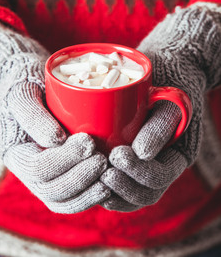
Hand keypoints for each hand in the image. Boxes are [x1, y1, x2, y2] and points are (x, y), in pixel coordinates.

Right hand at [0, 19, 109, 212]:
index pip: (38, 168)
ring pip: (62, 201)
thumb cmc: (27, 87)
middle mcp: (28, 172)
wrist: (34, 89)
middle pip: (51, 191)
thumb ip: (33, 114)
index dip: (64, 159)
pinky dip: (89, 196)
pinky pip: (73, 199)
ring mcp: (45, 178)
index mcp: (17, 153)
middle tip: (103, 160)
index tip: (89, 141)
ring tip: (109, 178)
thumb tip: (55, 140)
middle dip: (80, 178)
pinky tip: (108, 187)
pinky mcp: (62, 177)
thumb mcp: (24, 93)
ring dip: (87, 194)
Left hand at [101, 5, 220, 210]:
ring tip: (92, 176)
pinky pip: (118, 182)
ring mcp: (144, 164)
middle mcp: (160, 164)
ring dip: (111, 191)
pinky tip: (87, 177)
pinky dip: (103, 185)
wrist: (163, 70)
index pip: (160, 177)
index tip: (117, 155)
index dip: (139, 174)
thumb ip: (161, 125)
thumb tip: (141, 153)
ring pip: (130, 193)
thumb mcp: (170, 99)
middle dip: (123, 187)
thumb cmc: (168, 81)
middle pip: (144, 193)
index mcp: (176, 154)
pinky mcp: (127, 157)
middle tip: (103, 171)